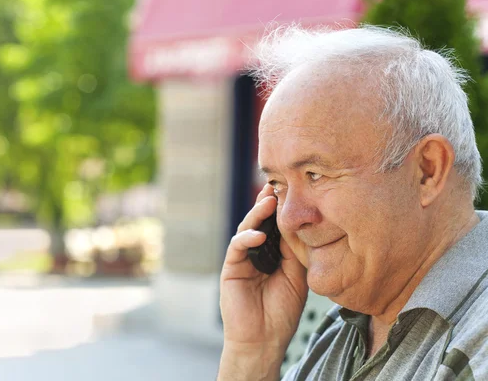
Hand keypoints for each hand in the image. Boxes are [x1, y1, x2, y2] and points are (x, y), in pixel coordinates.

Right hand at [218, 184, 307, 376]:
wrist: (264, 340)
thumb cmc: (282, 312)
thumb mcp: (296, 277)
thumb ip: (295, 252)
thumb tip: (298, 224)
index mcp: (273, 254)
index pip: (276, 226)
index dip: (282, 210)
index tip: (293, 191)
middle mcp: (257, 253)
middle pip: (260, 222)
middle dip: (268, 204)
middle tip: (277, 187)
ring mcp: (242, 259)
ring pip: (247, 229)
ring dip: (257, 215)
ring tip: (269, 202)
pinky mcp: (231, 268)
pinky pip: (237, 248)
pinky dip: (246, 239)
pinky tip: (259, 235)